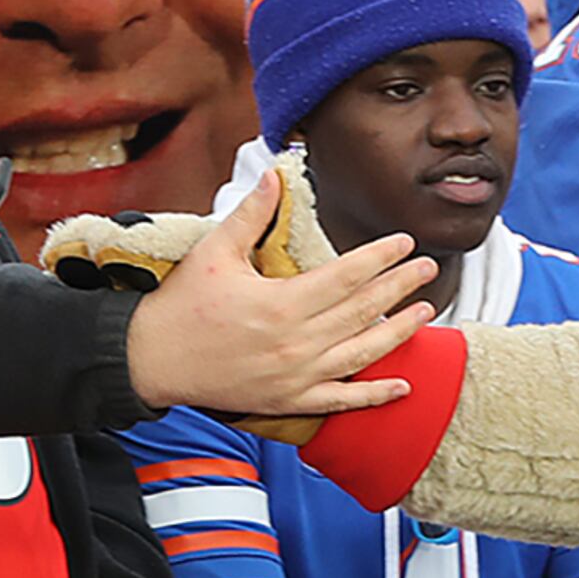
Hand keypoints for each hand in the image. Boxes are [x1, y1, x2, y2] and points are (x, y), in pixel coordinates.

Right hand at [124, 172, 435, 417]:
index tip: (404, 242)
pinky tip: (402, 384)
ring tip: (425, 312)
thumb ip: (251, 214)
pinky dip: (374, 395)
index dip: (381, 256)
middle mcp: (295, 343)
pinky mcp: (290, 402)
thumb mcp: (214, 251)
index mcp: (281, 303)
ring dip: (399, 333)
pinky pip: (341, 400)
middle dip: (400, 286)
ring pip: (362, 353)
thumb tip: (274, 175)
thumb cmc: (180, 304)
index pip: (347, 275)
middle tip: (427, 267)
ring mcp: (296, 376)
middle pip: (363, 310)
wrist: (151, 360)